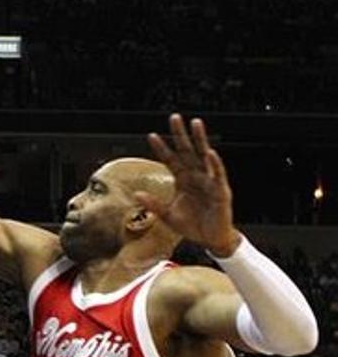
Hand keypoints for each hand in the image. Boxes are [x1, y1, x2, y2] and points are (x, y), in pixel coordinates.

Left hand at [135, 114, 239, 256]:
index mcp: (183, 180)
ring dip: (200, 139)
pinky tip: (209, 152)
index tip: (150, 136)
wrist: (210, 239)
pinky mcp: (220, 190)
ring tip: (195, 123)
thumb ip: (153, 204)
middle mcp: (196, 176)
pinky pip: (217, 174)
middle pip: (187, 151)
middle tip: (174, 117)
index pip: (171, 160)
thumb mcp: (167, 215)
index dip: (162, 148)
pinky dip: (214, 164)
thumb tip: (136, 195)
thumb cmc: (191, 225)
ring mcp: (208, 181)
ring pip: (203, 156)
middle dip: (180, 134)